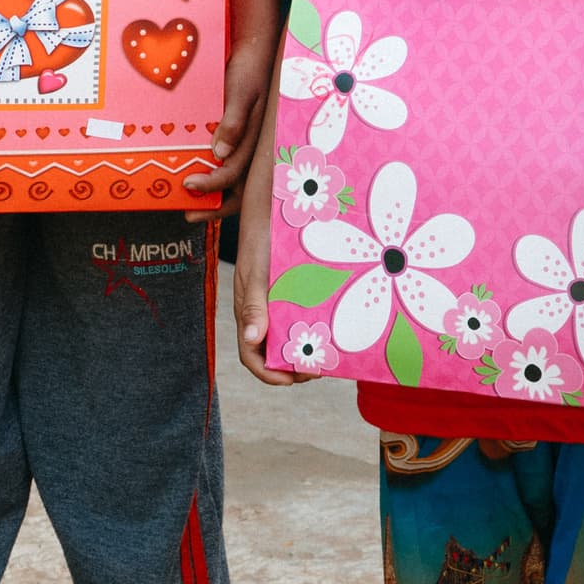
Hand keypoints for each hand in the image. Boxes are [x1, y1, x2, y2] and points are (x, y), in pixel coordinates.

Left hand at [181, 35, 276, 201]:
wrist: (253, 52)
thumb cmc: (249, 70)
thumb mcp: (242, 93)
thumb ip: (234, 122)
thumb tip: (220, 153)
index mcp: (255, 140)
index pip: (233, 173)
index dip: (212, 185)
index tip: (188, 186)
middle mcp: (250, 148)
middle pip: (238, 189)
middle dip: (214, 206)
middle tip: (189, 214)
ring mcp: (243, 145)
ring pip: (231, 181)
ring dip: (212, 195)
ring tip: (188, 204)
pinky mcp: (234, 138)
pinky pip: (223, 163)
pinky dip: (209, 175)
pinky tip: (191, 176)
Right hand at [232, 192, 312, 384]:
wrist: (273, 203)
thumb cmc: (262, 236)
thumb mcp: (258, 272)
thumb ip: (254, 305)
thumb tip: (252, 340)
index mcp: (248, 312)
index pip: (252, 356)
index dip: (271, 375)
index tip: (295, 380)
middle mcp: (262, 312)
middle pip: (274, 352)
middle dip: (296, 365)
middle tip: (322, 366)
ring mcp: (276, 301)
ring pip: (289, 335)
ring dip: (306, 347)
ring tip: (331, 350)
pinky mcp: (292, 290)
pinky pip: (301, 315)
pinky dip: (314, 325)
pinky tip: (334, 324)